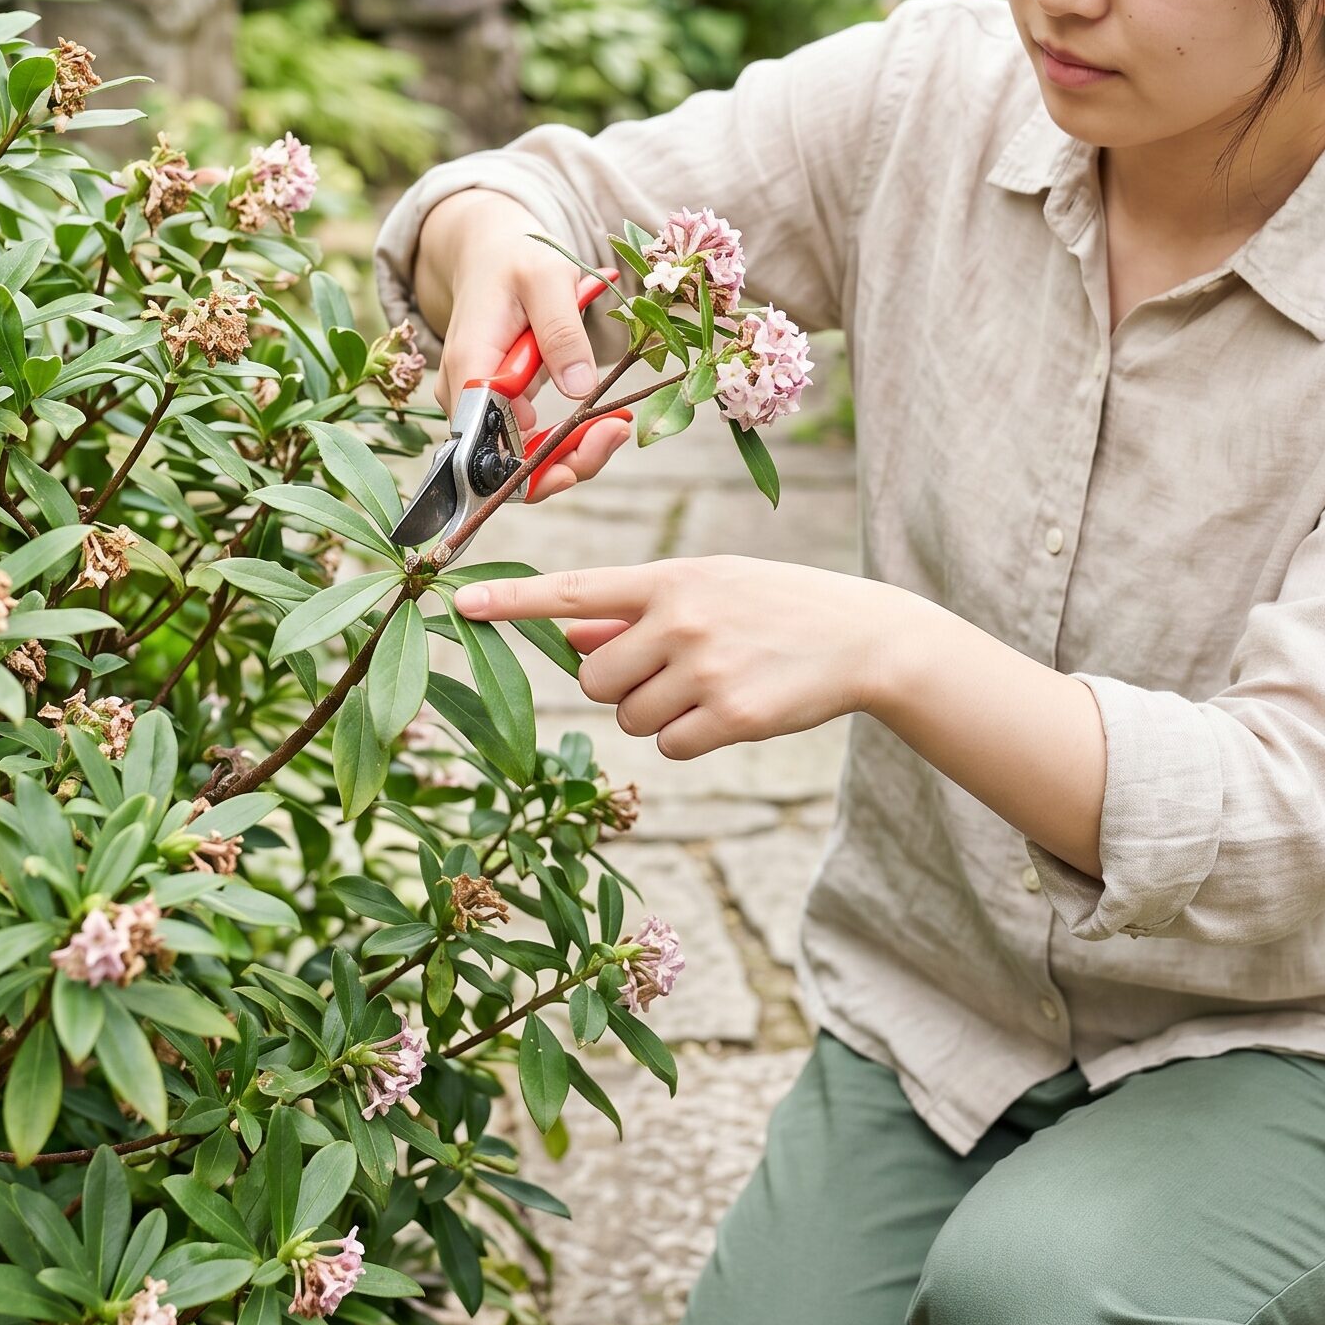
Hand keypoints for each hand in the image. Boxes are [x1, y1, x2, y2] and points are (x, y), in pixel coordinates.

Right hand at [416, 188, 629, 502]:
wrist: (492, 252)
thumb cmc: (516, 259)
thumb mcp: (547, 279)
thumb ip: (562, 331)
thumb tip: (580, 390)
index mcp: (470, 365)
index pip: (485, 443)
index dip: (530, 465)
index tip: (586, 449)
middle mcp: (466, 395)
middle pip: (504, 463)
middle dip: (564, 462)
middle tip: (616, 432)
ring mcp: (482, 403)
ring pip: (521, 458)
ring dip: (573, 451)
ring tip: (617, 424)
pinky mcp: (501, 404)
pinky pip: (530, 439)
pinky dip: (568, 436)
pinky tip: (603, 419)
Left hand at [452, 556, 901, 756]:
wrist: (862, 635)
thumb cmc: (776, 605)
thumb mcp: (709, 588)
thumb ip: (638, 613)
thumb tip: (572, 641)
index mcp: (671, 578)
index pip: (576, 590)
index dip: (514, 602)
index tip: (462, 605)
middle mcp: (682, 619)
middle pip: (593, 680)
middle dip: (616, 687)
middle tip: (666, 672)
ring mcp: (707, 669)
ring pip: (630, 718)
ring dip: (657, 715)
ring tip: (708, 686)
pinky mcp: (733, 717)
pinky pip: (672, 747)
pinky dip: (691, 739)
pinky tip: (731, 710)